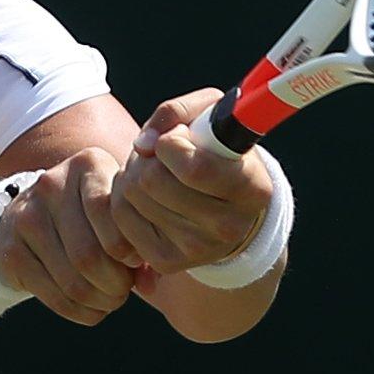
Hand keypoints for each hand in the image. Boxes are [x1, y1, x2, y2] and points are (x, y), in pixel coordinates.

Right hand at [0, 147, 138, 324]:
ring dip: (99, 301)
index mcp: (88, 164)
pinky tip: (91, 309)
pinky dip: (79, 311)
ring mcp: (26, 215)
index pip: (112, 214)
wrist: (32, 213)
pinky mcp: (11, 248)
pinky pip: (51, 294)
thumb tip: (150, 284)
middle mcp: (52, 183)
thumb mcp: (118, 212)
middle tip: (124, 291)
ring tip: (110, 300)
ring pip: (72, 279)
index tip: (134, 262)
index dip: (130, 249)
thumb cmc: (93, 215)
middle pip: (90, 253)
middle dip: (116, 284)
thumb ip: (141, 241)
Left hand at [111, 88, 272, 275]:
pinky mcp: (166, 260)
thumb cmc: (217, 151)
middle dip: (146, 156)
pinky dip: (123, 196)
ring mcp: (197, 249)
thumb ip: (179, 112)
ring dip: (132, 172)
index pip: (194, 168)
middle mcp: (228, 227)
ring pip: (131, 195)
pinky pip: (120, 216)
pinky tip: (145, 194)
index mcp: (252, 189)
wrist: (225, 206)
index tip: (174, 138)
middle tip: (159, 154)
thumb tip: (143, 144)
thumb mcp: (211, 116)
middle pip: (152, 181)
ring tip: (154, 171)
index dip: (170, 143)